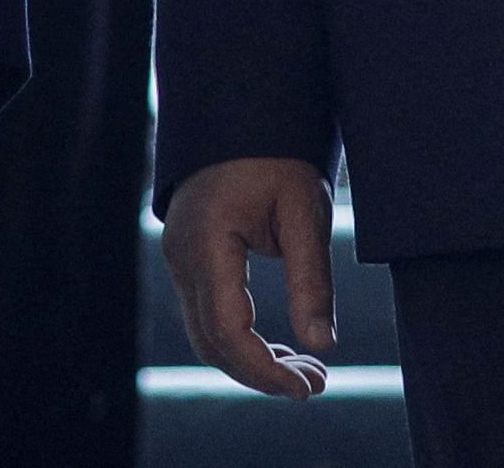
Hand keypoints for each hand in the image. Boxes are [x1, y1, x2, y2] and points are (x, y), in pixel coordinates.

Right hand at [161, 156, 336, 399]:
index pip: (227, 329)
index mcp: (207, 241)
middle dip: (262, 373)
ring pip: (206, 335)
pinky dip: (241, 340)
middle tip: (316, 385)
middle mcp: (182, 255)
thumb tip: (325, 345)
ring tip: (307, 371)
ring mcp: (178, 259)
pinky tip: (280, 349)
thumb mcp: (305, 212)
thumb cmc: (278, 157)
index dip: (264, 369)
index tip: (306, 387)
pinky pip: (207, 315)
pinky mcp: (188, 260)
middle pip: (211, 342)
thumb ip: (313, 279)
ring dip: (252, 362)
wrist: (243, 114)